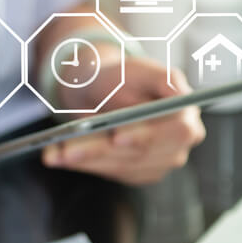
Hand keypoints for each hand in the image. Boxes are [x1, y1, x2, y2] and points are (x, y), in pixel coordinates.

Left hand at [41, 54, 205, 184]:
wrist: (104, 92)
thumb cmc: (124, 77)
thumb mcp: (141, 69)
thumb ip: (165, 78)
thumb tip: (181, 95)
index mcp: (187, 115)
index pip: (175, 130)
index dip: (146, 134)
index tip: (117, 136)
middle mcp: (178, 144)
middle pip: (141, 152)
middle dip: (101, 150)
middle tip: (68, 148)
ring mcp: (159, 163)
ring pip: (120, 165)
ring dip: (85, 159)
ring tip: (54, 152)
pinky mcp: (138, 173)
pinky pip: (109, 172)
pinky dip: (82, 164)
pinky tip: (58, 156)